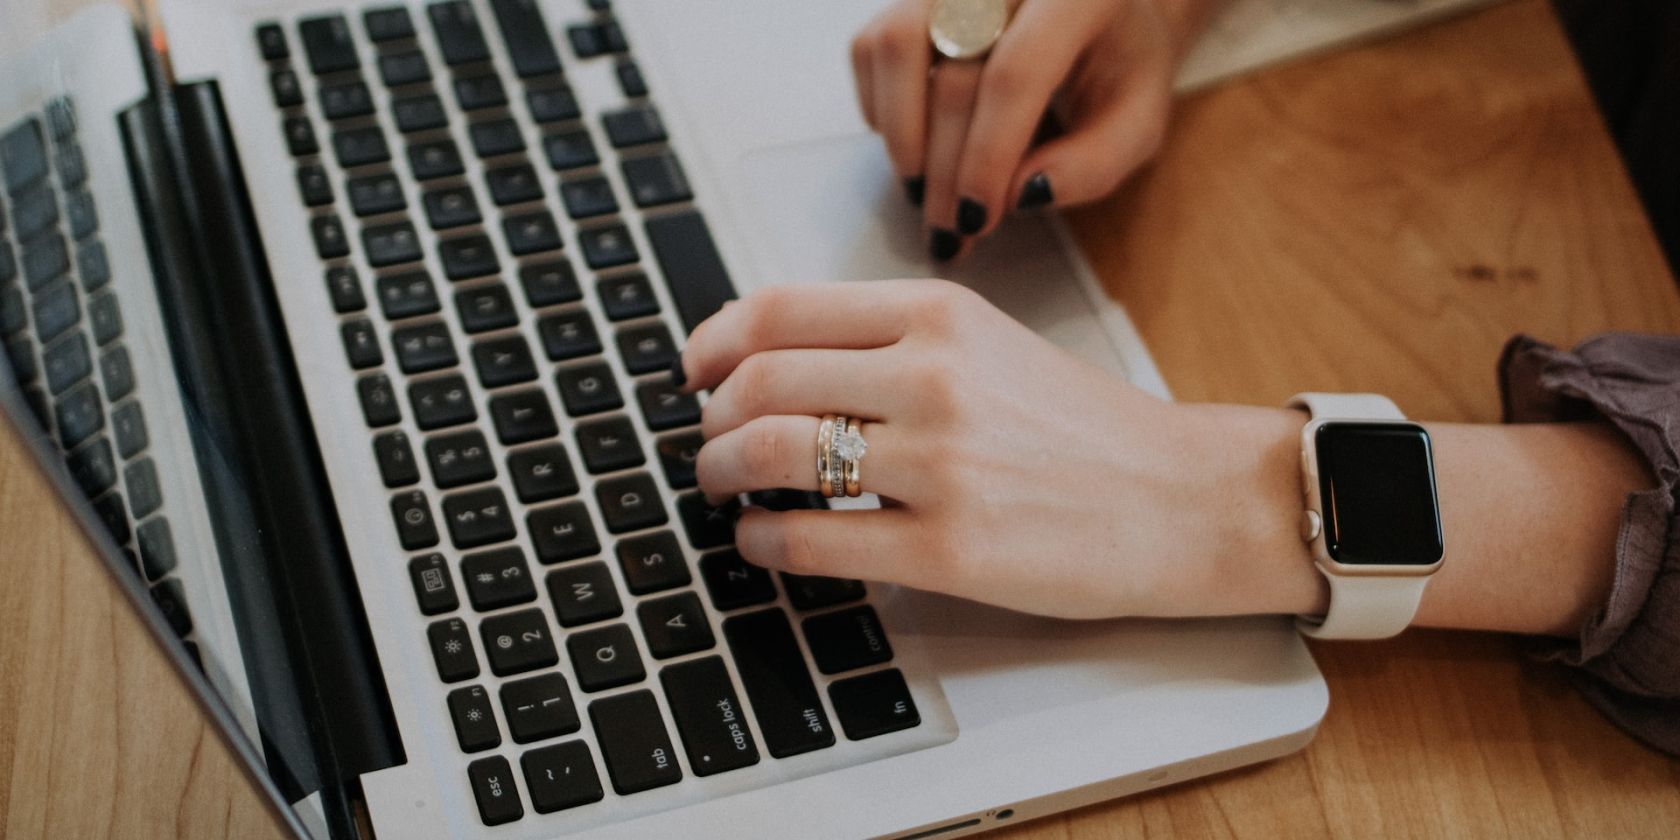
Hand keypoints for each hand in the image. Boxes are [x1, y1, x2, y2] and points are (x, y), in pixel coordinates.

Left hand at [676, 280, 1320, 619]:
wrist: (1184, 499)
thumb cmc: (1085, 429)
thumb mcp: (990, 345)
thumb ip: (892, 342)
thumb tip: (775, 361)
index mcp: (940, 315)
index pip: (781, 308)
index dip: (713, 341)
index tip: (693, 370)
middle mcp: (934, 377)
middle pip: (761, 381)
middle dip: (710, 418)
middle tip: (706, 442)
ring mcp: (941, 465)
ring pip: (773, 454)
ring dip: (721, 474)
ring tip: (722, 489)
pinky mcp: (950, 550)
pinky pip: (812, 541)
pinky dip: (761, 543)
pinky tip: (761, 544)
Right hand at [850, 0, 1221, 259]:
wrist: (1100, 12)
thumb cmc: (1118, 67)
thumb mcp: (1136, 122)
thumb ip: (1093, 164)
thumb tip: (1021, 195)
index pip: (1015, 75)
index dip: (988, 155)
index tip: (978, 219)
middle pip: (953, 77)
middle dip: (944, 171)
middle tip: (950, 231)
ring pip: (896, 46)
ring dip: (901, 135)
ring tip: (921, 189)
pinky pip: (872, 48)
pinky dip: (882, 107)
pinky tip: (916, 144)